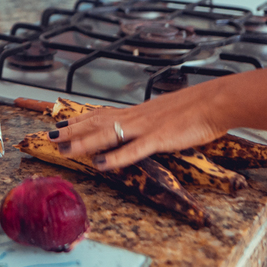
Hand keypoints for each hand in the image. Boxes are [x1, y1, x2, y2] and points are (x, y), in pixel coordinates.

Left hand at [49, 81, 227, 170]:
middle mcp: (136, 117)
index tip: (61, 122)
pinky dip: (117, 157)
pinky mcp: (159, 139)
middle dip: (72, 130)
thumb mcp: (165, 113)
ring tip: (64, 148)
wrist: (215, 102)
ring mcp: (145, 128)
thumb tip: (139, 128)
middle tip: (51, 136)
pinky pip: (134, 150)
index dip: (79, 119)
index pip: (101, 114)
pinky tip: (102, 164)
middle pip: (97, 123)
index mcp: (137, 112)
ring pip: (107, 135)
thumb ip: (149, 121)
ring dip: (83, 142)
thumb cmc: (195, 108)